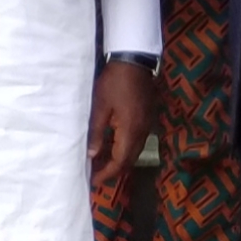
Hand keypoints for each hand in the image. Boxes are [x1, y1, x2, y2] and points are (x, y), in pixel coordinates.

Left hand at [89, 60, 153, 184]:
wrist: (135, 59)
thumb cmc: (114, 82)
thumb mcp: (100, 107)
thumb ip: (97, 133)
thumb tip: (92, 155)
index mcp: (130, 130)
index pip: (120, 161)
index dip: (107, 174)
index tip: (94, 180)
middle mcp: (143, 131)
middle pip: (130, 160)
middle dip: (114, 170)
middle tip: (96, 175)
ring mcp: (148, 124)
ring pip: (135, 151)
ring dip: (120, 160)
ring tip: (102, 163)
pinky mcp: (148, 118)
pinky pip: (138, 141)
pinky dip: (126, 148)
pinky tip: (114, 146)